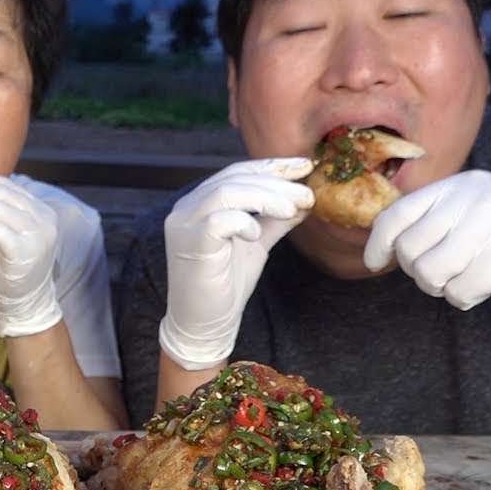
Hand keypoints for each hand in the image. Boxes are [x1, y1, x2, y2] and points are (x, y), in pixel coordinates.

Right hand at [160, 158, 314, 369]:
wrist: (204, 322)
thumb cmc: (225, 284)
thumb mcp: (256, 244)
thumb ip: (274, 220)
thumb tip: (302, 201)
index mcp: (200, 203)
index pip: (236, 172)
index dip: (271, 166)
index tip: (304, 166)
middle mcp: (187, 208)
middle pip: (233, 177)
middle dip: (275, 182)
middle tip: (306, 195)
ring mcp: (184, 224)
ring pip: (226, 192)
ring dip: (266, 197)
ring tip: (291, 210)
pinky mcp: (189, 243)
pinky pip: (219, 220)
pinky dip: (245, 222)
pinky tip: (256, 235)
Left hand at [364, 170, 490, 309]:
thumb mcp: (478, 203)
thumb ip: (437, 215)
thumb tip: (384, 244)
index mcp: (460, 186)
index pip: (398, 213)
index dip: (377, 242)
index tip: (374, 261)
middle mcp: (471, 204)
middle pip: (408, 249)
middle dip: (414, 270)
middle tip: (438, 272)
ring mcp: (488, 232)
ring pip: (428, 274)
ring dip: (438, 286)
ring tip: (460, 279)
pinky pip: (457, 293)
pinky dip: (463, 298)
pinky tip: (483, 287)